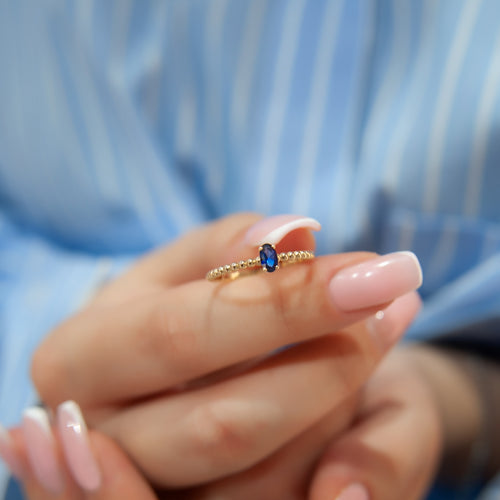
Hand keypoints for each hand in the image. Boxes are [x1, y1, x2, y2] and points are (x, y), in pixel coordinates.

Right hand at [1, 213, 422, 494]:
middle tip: (393, 303)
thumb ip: (226, 244)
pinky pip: (282, 499)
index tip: (374, 273)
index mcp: (78, 357)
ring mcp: (145, 489)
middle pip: (227, 421)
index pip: (186, 331)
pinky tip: (357, 392)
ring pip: (261, 476)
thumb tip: (293, 235)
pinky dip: (334, 451)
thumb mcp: (181, 264)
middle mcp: (97, 441)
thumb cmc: (169, 307)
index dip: (285, 303)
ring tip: (378, 331)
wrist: (158, 371)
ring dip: (337, 406)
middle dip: (329, 363)